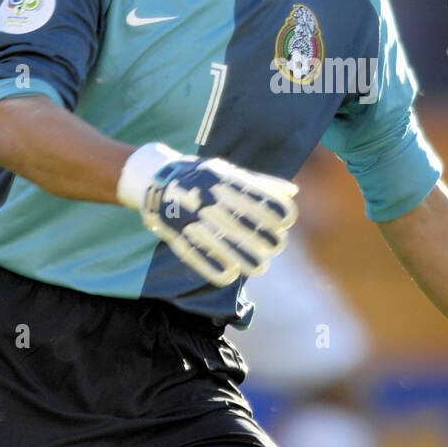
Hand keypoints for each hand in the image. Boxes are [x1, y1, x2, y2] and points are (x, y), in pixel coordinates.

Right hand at [117, 142, 297, 286]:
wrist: (156, 178)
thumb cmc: (201, 175)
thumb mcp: (227, 171)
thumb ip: (259, 183)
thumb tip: (292, 192)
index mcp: (222, 179)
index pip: (253, 196)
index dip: (273, 211)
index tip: (285, 222)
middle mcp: (207, 197)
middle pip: (239, 221)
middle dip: (262, 236)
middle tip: (276, 246)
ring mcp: (191, 216)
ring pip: (221, 241)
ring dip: (243, 257)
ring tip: (260, 267)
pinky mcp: (177, 233)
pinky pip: (196, 253)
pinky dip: (213, 266)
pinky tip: (230, 275)